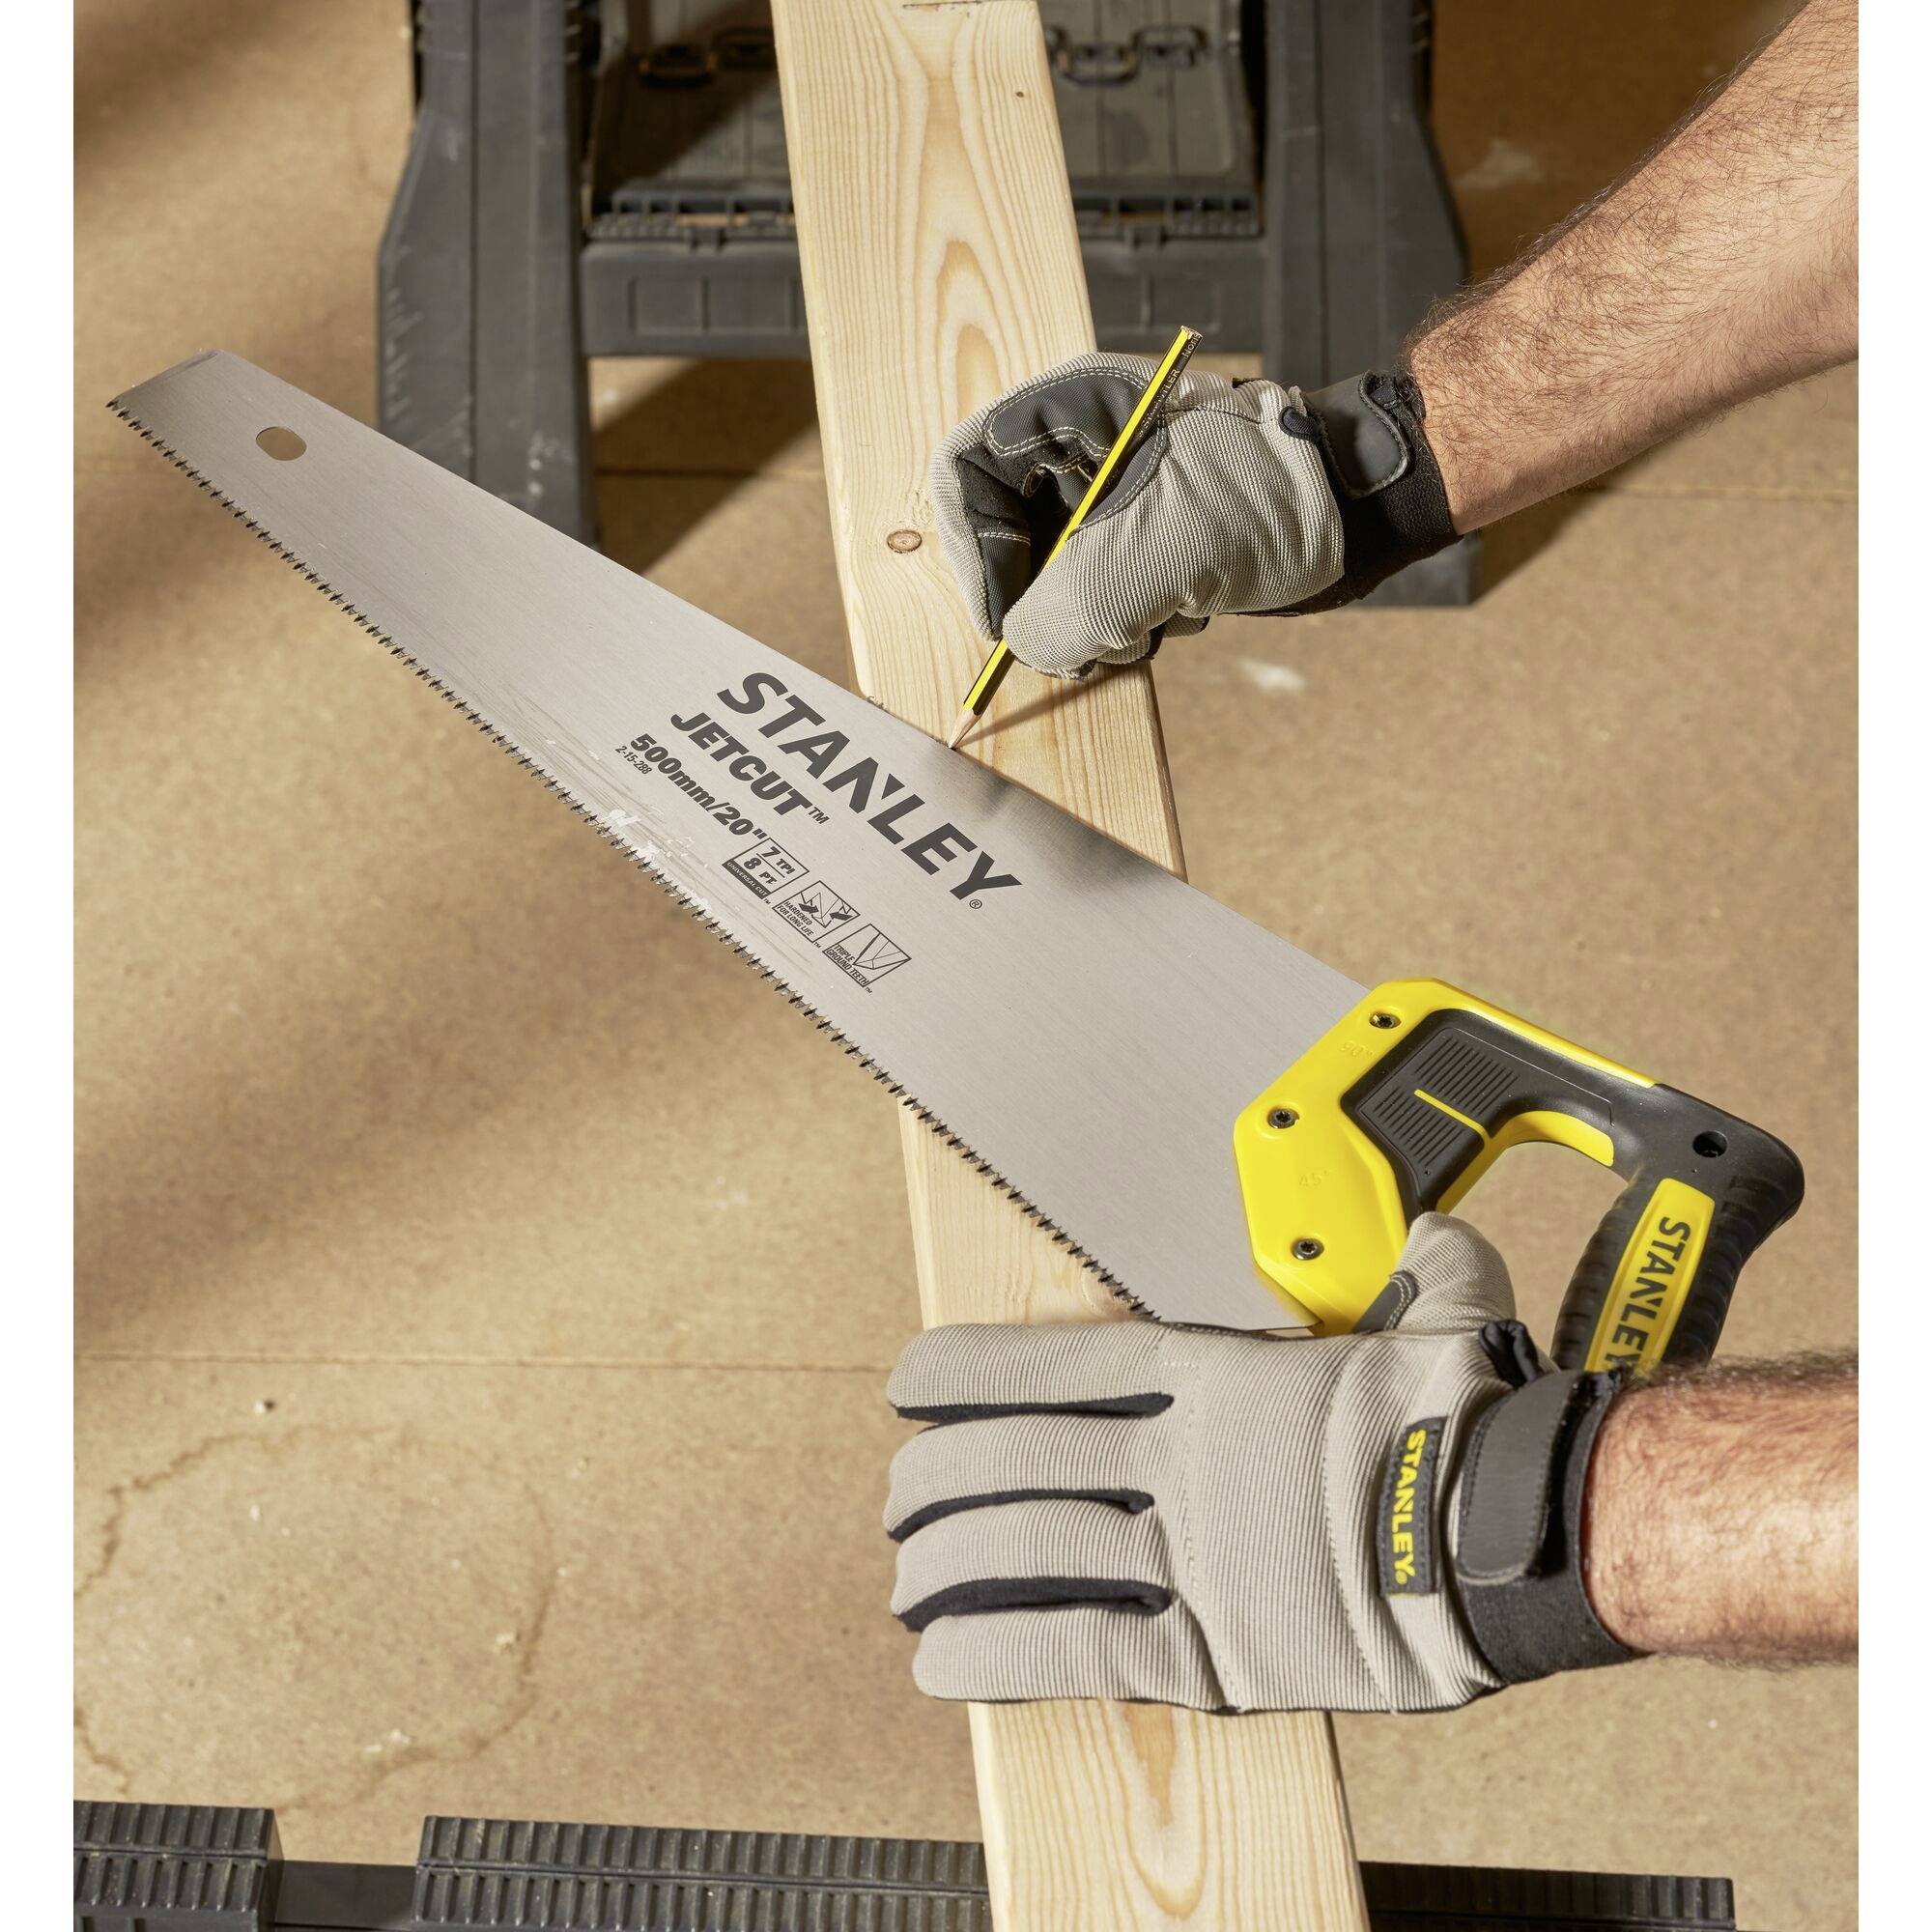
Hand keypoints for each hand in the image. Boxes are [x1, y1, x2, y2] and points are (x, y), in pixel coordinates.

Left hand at [884, 1215, 1631, 1713]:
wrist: (1520, 1534)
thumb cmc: (1476, 1422)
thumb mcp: (1443, 1314)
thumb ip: (1416, 1268)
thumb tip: (1430, 1233)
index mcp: (1222, 1376)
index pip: (1062, 1365)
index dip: (970, 1373)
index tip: (911, 1379)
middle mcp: (1185, 1460)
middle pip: (1016, 1460)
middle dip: (938, 1480)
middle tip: (901, 1493)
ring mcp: (1190, 1555)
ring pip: (1024, 1551)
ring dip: (947, 1566)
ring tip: (907, 1576)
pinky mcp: (1211, 1654)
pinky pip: (1075, 1649)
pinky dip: (997, 1653)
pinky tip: (940, 1658)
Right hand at [927, 356, 1455, 677]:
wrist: (1360, 507)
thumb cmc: (1264, 498)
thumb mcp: (1144, 558)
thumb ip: (1061, 610)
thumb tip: (1029, 646)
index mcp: (1071, 408)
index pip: (967, 473)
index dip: (974, 553)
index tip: (1004, 619)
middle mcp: (1082, 445)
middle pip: (1006, 533)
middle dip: (1042, 600)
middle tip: (1081, 640)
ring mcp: (1116, 493)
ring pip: (1054, 577)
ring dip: (1095, 620)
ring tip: (1150, 623)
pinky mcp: (1149, 536)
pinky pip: (1102, 595)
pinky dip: (1131, 623)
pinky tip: (1182, 615)